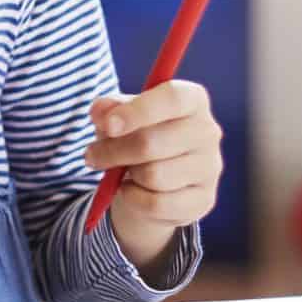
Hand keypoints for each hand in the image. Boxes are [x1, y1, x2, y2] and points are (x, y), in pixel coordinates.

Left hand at [86, 81, 222, 270]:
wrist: (153, 181)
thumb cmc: (135, 137)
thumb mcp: (120, 117)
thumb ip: (108, 110)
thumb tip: (100, 112)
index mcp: (193, 100)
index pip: (173, 98)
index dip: (137, 111)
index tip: (108, 125)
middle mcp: (208, 131)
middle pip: (153, 142)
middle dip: (113, 151)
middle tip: (91, 155)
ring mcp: (210, 168)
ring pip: (153, 176)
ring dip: (124, 176)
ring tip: (121, 171)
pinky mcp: (204, 199)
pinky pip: (157, 204)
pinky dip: (134, 198)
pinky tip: (132, 190)